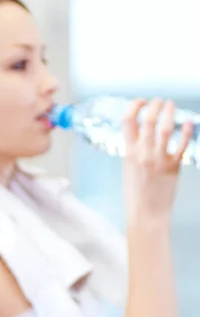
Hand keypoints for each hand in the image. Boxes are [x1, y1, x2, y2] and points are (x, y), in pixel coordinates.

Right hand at [123, 98, 192, 228]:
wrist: (146, 214)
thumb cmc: (136, 195)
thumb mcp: (128, 170)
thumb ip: (134, 153)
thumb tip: (142, 138)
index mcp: (128, 153)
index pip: (127, 122)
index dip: (134, 107)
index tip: (140, 102)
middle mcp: (143, 153)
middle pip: (148, 120)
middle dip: (154, 106)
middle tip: (159, 101)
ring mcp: (159, 159)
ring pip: (165, 128)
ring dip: (169, 113)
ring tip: (171, 105)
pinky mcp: (174, 166)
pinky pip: (182, 144)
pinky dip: (186, 131)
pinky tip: (188, 122)